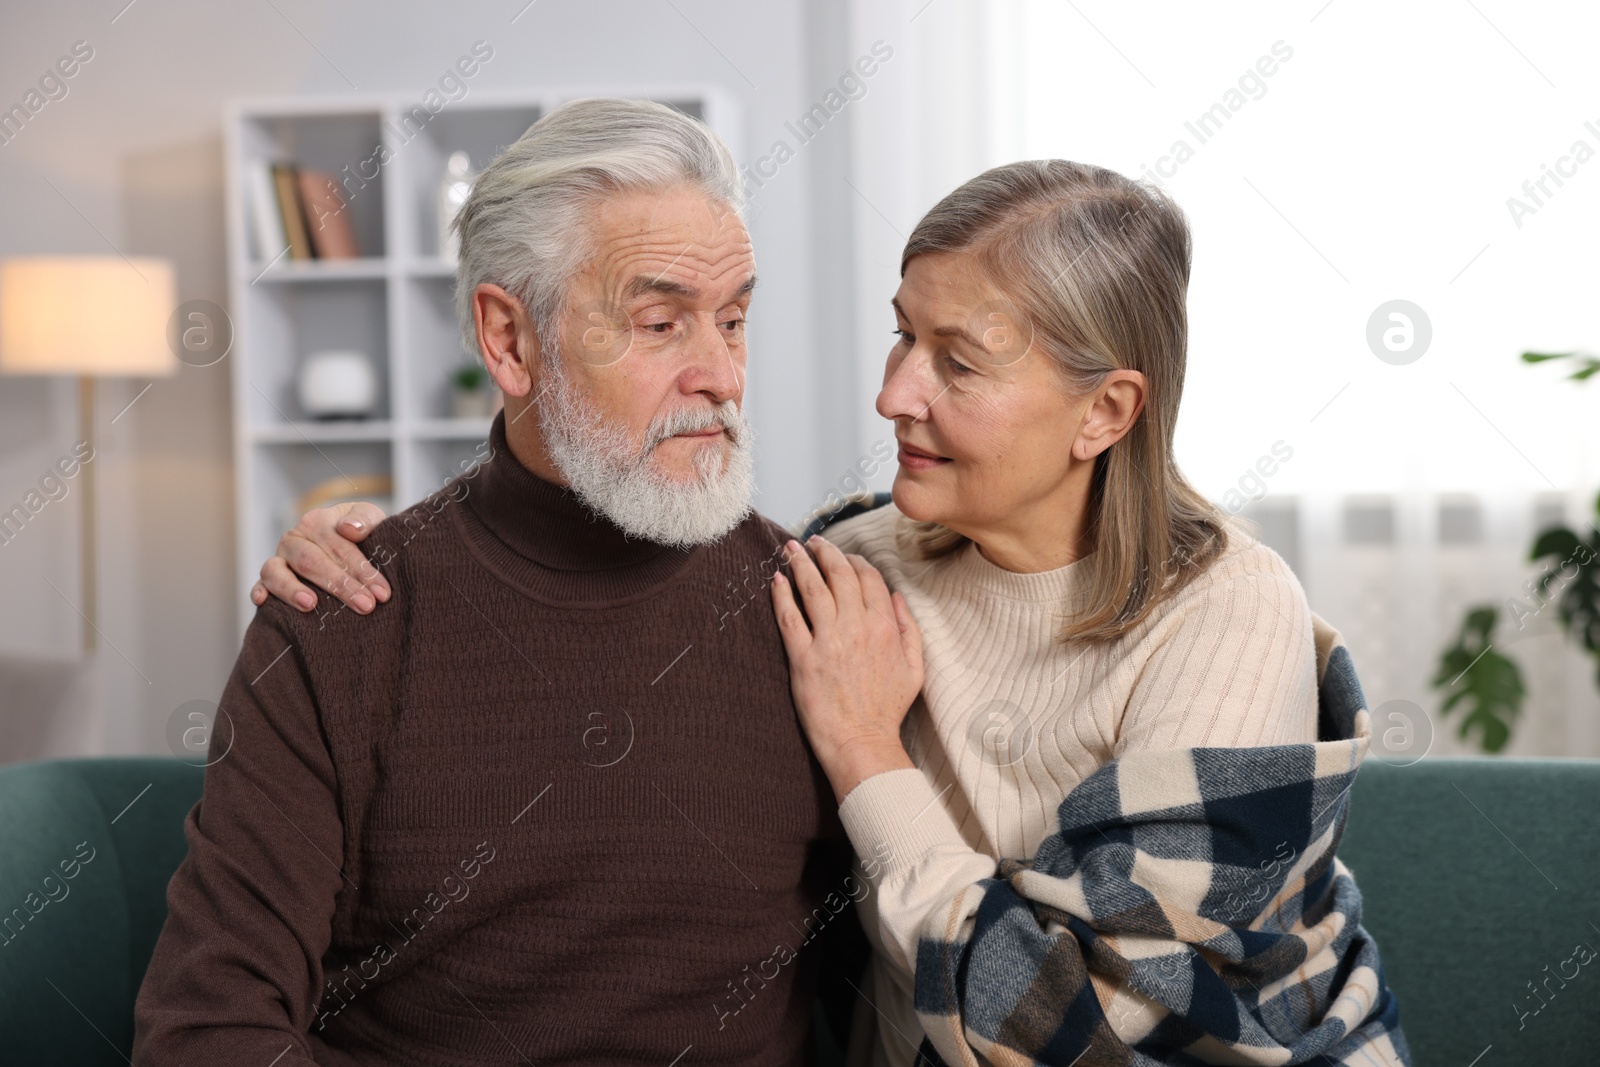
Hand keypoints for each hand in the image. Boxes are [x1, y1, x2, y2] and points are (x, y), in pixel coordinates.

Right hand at [249, 501, 389, 613]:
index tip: (382, 593)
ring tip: (310, 604)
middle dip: (340, 585)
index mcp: (317, 521)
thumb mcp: (370, 518)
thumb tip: (349, 528)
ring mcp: (279, 559)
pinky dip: (258, 590)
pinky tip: (263, 601)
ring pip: (277, 571)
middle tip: (365, 606)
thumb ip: (365, 519)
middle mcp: (294, 539)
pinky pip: (260, 582)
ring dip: (292, 589)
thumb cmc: (362, 533)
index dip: (362, 570)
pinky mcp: (268, 578)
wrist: (350, 542)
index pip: (339, 547)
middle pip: (312, 562)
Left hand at [770, 534, 923, 802]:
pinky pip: (789, 617)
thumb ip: (908, 628)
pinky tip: (776, 580)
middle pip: (839, 575)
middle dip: (825, 552)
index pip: (868, 578)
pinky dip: (781, 595)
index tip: (844, 556)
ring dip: (800, 564)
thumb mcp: (914, 668)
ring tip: (791, 550)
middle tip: (814, 542)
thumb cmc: (886, 709)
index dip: (854, 561)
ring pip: (812, 589)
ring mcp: (828, 641)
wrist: (861, 741)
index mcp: (884, 627)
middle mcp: (856, 627)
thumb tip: (896, 597)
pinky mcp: (803, 658)